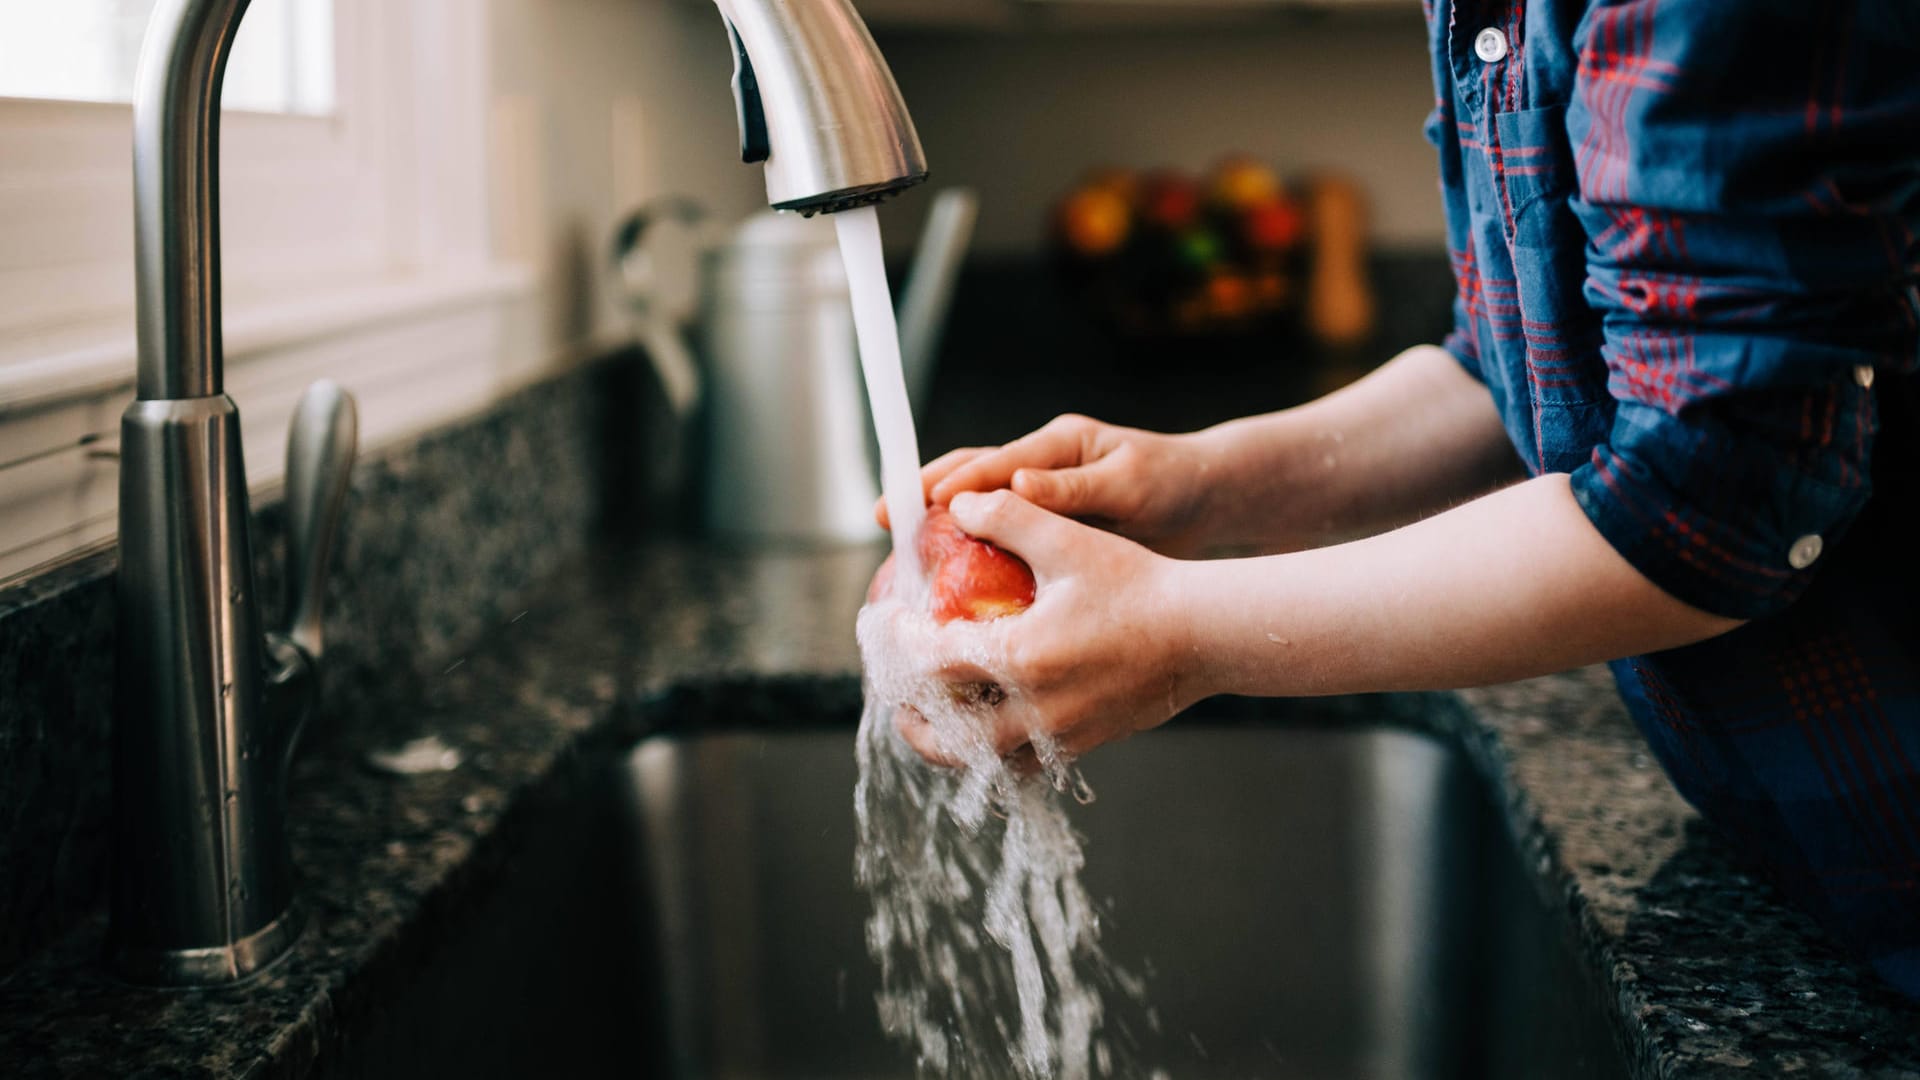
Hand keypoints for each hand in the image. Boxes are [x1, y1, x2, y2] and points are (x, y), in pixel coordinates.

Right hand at [879, 414, 1222, 556]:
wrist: (1205, 502)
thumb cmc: (1174, 484)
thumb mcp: (1131, 484)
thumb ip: (1077, 487)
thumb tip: (1019, 484)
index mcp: (1057, 446)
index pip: (994, 461)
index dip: (953, 479)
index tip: (920, 500)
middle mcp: (1040, 466)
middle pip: (969, 474)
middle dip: (924, 493)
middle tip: (882, 518)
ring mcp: (1041, 497)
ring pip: (977, 506)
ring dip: (939, 524)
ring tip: (900, 553)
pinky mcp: (1048, 529)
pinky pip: (1000, 540)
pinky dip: (971, 555)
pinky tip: (950, 586)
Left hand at [893, 490, 1210, 766]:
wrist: (1205, 633)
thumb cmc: (1139, 584)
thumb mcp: (1068, 540)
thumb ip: (1007, 517)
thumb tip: (958, 503)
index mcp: (1019, 658)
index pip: (930, 663)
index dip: (900, 645)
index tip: (891, 626)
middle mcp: (1034, 710)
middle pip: (945, 734)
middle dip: (912, 715)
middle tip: (899, 693)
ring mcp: (1060, 735)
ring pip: (982, 761)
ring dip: (949, 744)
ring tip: (936, 718)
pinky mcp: (1084, 745)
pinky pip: (1023, 763)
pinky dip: (995, 752)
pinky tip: (991, 725)